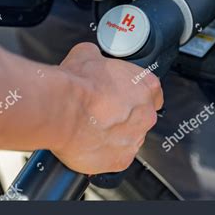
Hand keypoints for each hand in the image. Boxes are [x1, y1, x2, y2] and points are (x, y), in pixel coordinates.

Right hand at [53, 43, 162, 174]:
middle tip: (101, 111)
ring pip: (128, 138)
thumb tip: (92, 56)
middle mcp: (146, 114)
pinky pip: (116, 157)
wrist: (61, 109)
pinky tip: (88, 142)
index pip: (153, 92)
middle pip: (141, 117)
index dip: (135, 94)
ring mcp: (135, 138)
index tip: (123, 96)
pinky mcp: (121, 160)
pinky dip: (103, 152)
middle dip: (124, 116)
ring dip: (114, 134)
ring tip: (91, 128)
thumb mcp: (86, 54)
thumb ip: (98, 56)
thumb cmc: (76, 84)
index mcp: (145, 85)